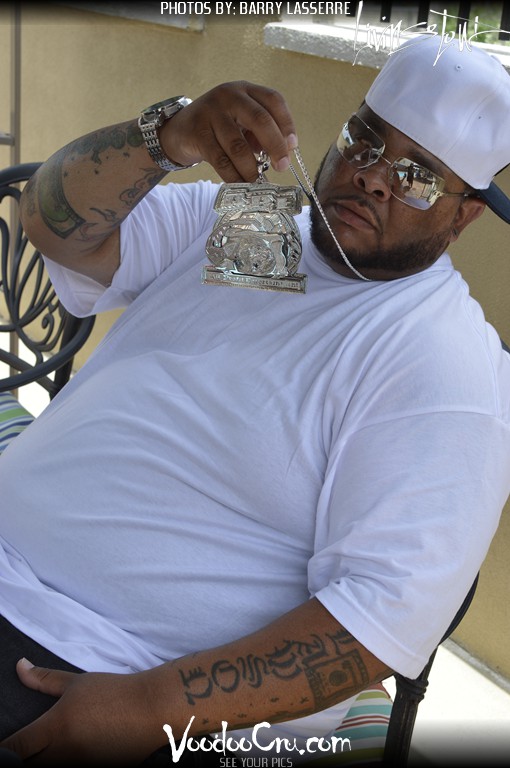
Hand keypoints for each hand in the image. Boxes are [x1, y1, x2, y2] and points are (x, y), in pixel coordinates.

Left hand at [0, 659, 163, 765]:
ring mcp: (81, 767)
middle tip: (29, 749)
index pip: (15, 749)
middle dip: (24, 759)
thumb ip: (45, 679)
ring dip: (50, 758)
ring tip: (60, 744)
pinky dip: (70, 761)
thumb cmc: (115, 692)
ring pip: (52, 767)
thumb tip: (20, 666)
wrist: (152, 709)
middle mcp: (64, 753)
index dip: (3, 752)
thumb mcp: (78, 682)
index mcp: (56, 727)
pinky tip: (81, 748)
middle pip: (29, 765)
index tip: (2, 751)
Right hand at [161, 81, 297, 181]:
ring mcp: (211, 113)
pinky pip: (221, 160)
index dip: (287, 123)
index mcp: (245, 90)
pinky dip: (233, 176)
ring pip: (238, 146)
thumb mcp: (241, 123)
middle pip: (260, 120)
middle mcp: (229, 96)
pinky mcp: (198, 133)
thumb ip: (260, 133)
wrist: (180, 130)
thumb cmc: (219, 128)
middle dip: (275, 146)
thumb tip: (282, 153)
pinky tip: (240, 184)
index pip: (274, 100)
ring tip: (257, 181)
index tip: (292, 146)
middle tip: (282, 167)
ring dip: (251, 169)